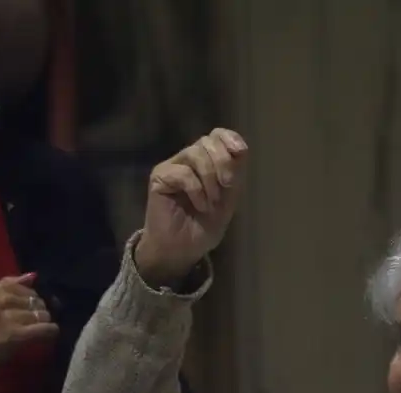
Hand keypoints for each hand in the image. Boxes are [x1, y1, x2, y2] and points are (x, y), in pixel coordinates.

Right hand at [0, 273, 56, 378]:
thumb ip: (8, 285)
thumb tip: (33, 275)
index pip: (28, 288)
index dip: (32, 300)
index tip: (27, 310)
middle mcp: (4, 299)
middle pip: (38, 302)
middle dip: (39, 312)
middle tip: (30, 324)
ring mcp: (11, 317)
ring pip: (44, 315)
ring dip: (43, 324)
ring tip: (34, 332)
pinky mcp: (18, 335)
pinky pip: (47, 329)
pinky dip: (50, 333)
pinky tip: (44, 337)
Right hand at [135, 128, 248, 288]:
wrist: (183, 249)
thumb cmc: (204, 226)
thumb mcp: (228, 199)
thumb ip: (234, 174)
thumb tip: (240, 148)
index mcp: (208, 162)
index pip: (217, 135)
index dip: (229, 138)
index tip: (240, 152)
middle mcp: (189, 160)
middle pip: (208, 142)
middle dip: (223, 162)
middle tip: (227, 186)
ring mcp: (173, 167)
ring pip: (195, 154)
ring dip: (210, 179)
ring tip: (211, 202)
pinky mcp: (160, 177)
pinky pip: (182, 173)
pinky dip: (196, 190)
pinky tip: (199, 206)